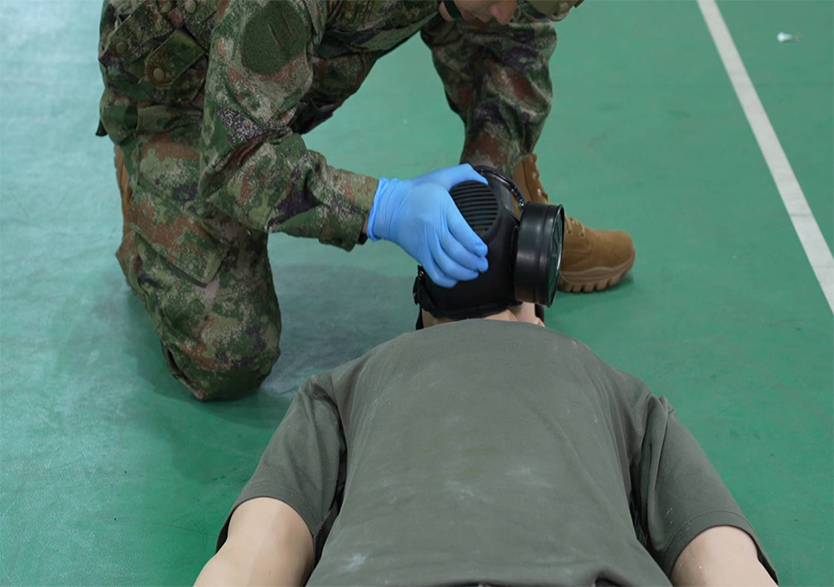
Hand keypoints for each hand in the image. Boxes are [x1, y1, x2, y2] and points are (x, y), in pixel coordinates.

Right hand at [367, 165, 488, 287]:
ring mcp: (426, 245)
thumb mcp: (440, 176)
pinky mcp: (418, 255)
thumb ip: (464, 173)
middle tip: (484, 264)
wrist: (388, 206)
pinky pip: (434, 273)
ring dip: (464, 273)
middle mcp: (434, 230)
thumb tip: (485, 183)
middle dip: (475, 262)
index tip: (484, 250)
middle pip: (458, 253)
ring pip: (448, 266)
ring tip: (475, 273)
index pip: (463, 233)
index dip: (476, 246)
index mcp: (442, 210)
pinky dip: (447, 280)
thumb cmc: (417, 191)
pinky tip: (456, 279)